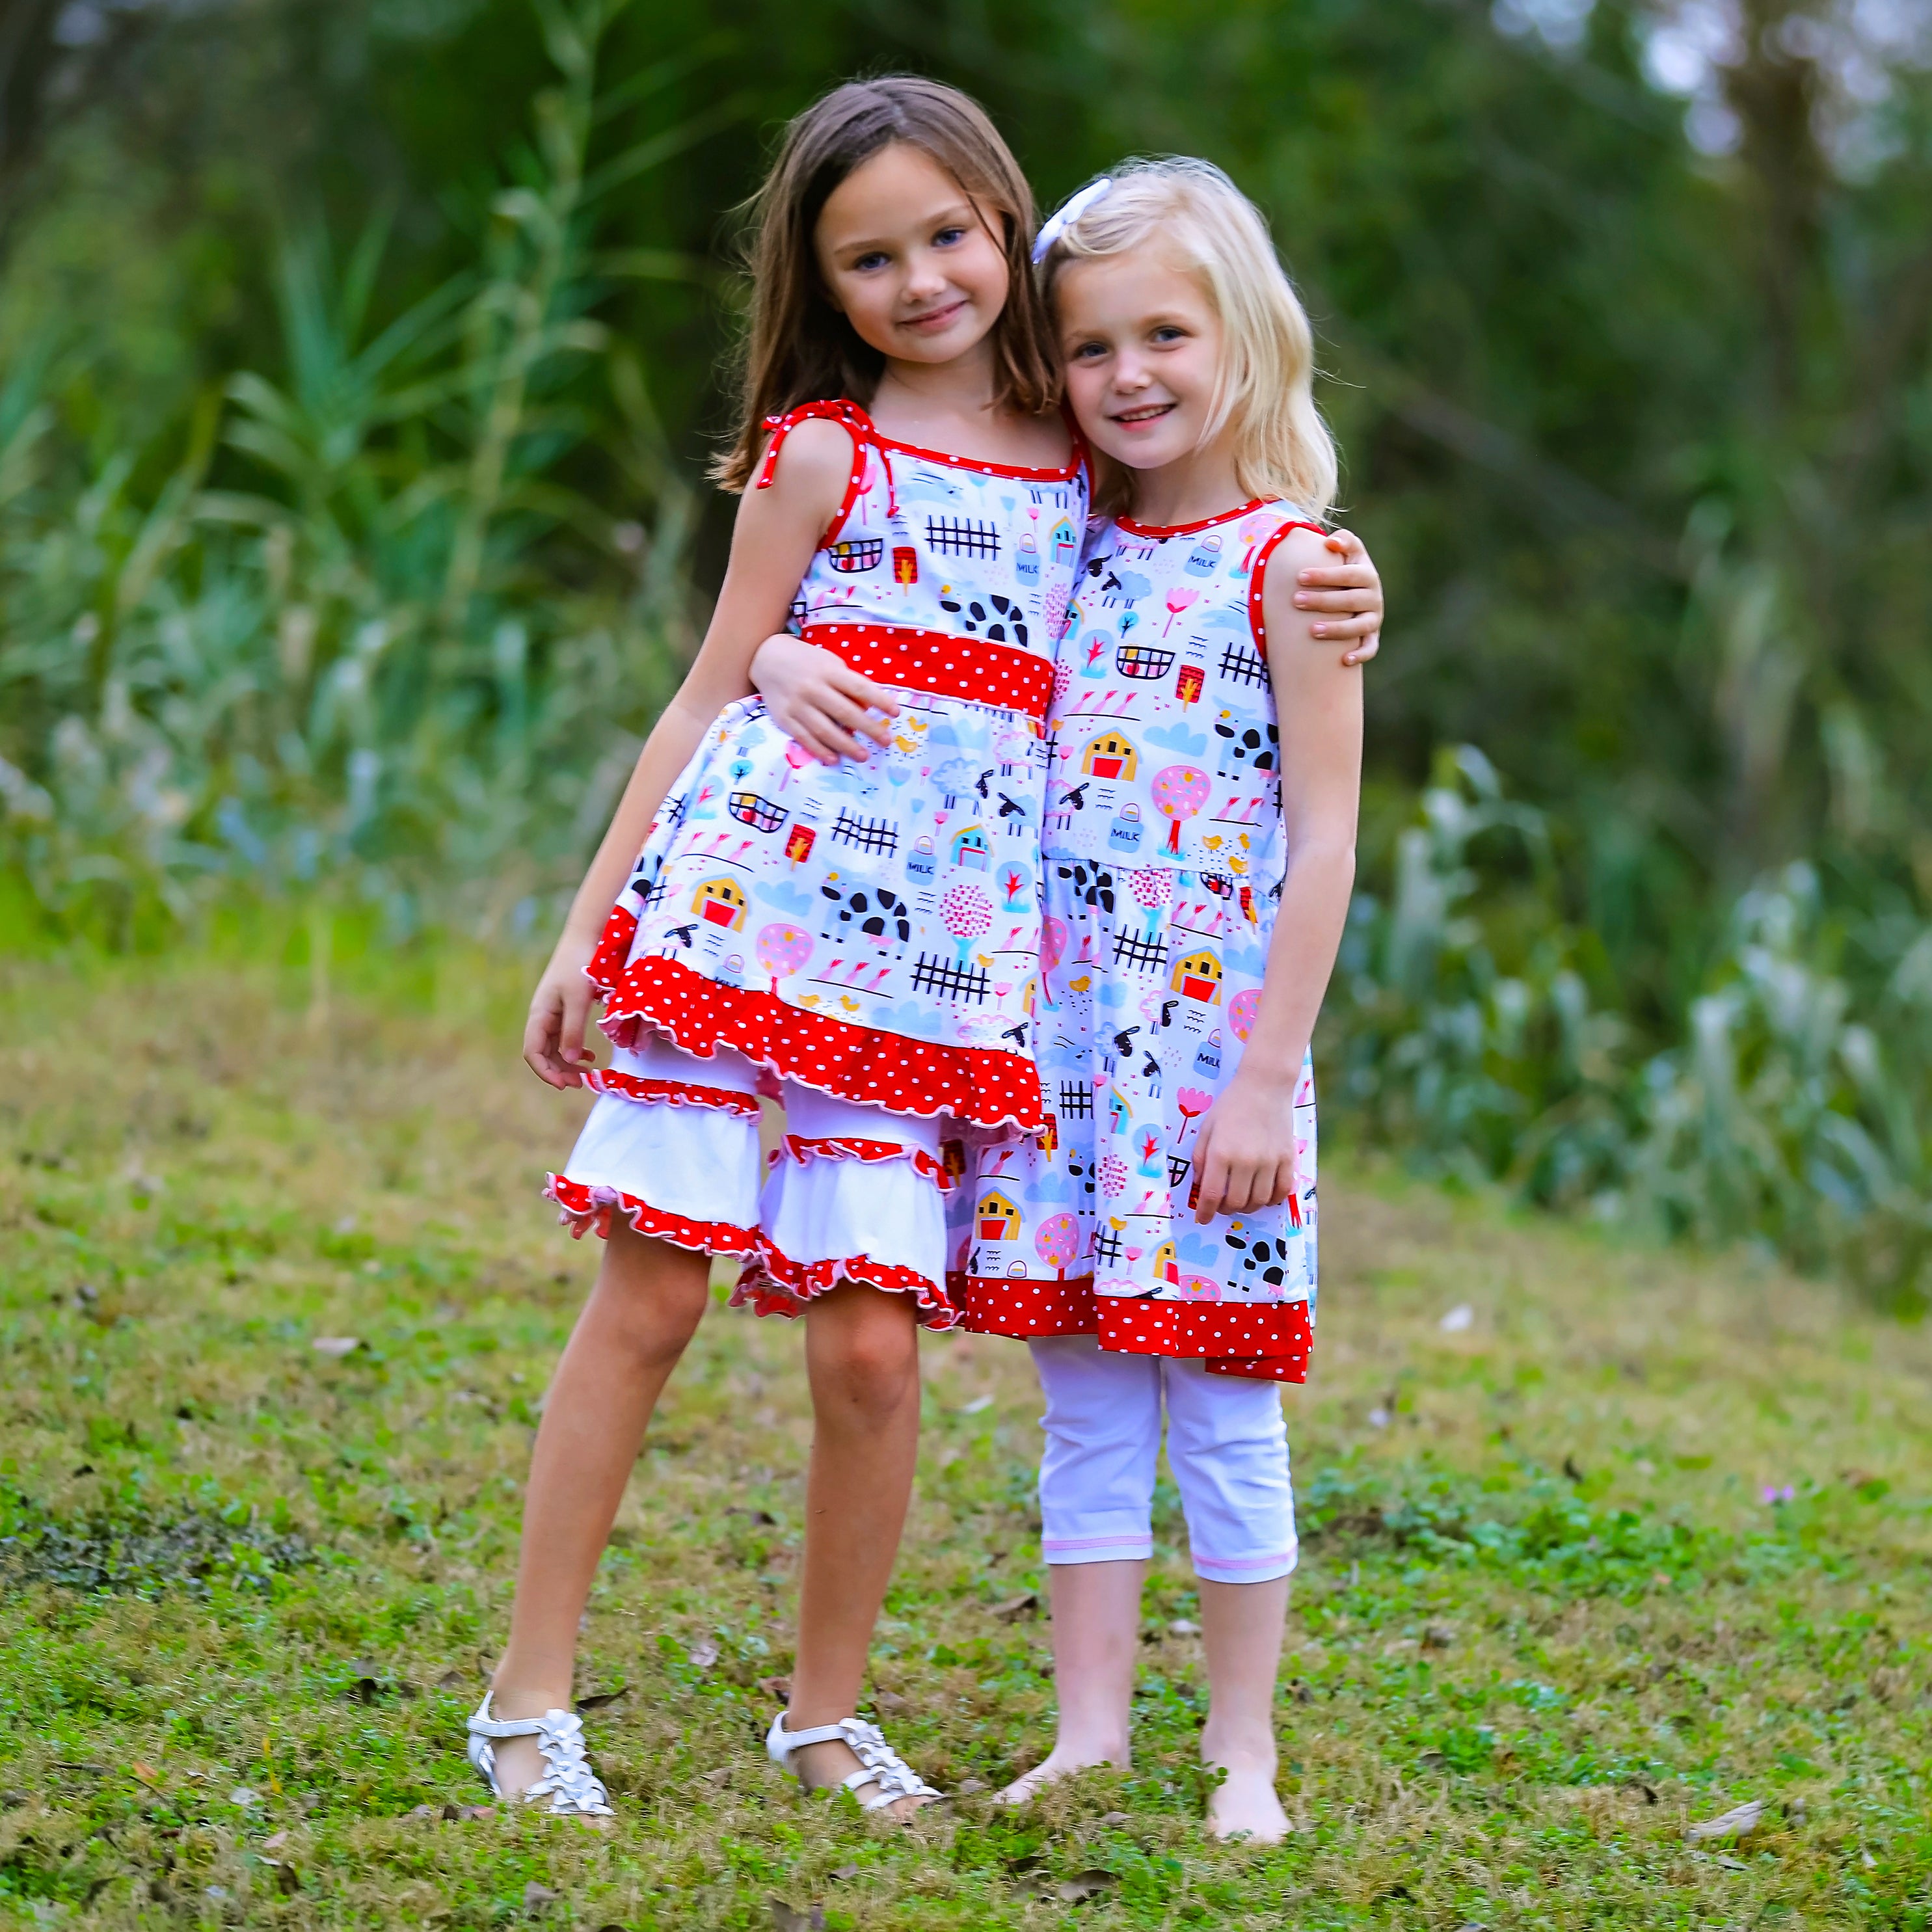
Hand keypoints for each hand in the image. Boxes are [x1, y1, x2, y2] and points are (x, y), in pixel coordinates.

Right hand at [523, 933, 602, 1088]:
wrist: (585, 939)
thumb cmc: (580, 966)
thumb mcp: (578, 1000)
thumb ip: (573, 1029)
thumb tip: (569, 1060)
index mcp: (539, 1015)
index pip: (533, 1052)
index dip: (545, 1071)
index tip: (564, 1084)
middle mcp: (542, 1017)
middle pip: (544, 1053)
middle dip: (559, 1071)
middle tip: (581, 1084)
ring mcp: (553, 1014)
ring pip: (555, 1047)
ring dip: (568, 1063)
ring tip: (587, 1075)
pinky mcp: (565, 1010)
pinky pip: (565, 1037)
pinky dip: (575, 1049)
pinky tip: (589, 1056)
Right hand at [750, 632, 899, 764]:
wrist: (767, 658)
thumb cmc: (808, 662)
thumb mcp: (831, 664)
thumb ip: (849, 685)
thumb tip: (867, 708)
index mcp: (829, 672)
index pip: (860, 688)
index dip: (879, 701)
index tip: (895, 713)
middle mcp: (813, 688)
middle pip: (845, 712)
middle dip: (868, 728)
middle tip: (885, 741)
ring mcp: (798, 705)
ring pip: (825, 730)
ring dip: (846, 745)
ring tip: (863, 756)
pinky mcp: (784, 718)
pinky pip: (804, 738)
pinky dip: (820, 750)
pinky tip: (834, 759)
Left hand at [1189, 1073, 1299, 1222]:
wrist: (1264, 1087)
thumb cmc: (1231, 1106)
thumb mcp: (1206, 1129)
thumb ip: (1200, 1158)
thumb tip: (1199, 1186)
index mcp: (1221, 1152)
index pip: (1211, 1195)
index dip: (1205, 1212)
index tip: (1202, 1218)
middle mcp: (1246, 1160)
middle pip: (1235, 1202)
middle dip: (1225, 1210)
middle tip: (1222, 1205)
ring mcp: (1270, 1161)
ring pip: (1258, 1201)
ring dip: (1247, 1207)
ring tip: (1241, 1200)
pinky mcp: (1288, 1159)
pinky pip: (1281, 1191)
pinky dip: (1271, 1199)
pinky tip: (1263, 1194)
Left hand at [1293, 529, 1382, 665]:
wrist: (1356, 590)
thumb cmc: (1344, 570)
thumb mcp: (1349, 552)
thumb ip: (1344, 541)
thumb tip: (1330, 543)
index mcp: (1367, 574)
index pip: (1348, 574)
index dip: (1325, 575)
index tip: (1300, 576)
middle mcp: (1373, 597)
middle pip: (1349, 600)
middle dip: (1323, 601)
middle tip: (1296, 601)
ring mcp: (1374, 618)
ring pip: (1358, 627)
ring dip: (1336, 629)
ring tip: (1312, 630)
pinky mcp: (1372, 636)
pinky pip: (1370, 647)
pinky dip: (1360, 654)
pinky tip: (1344, 660)